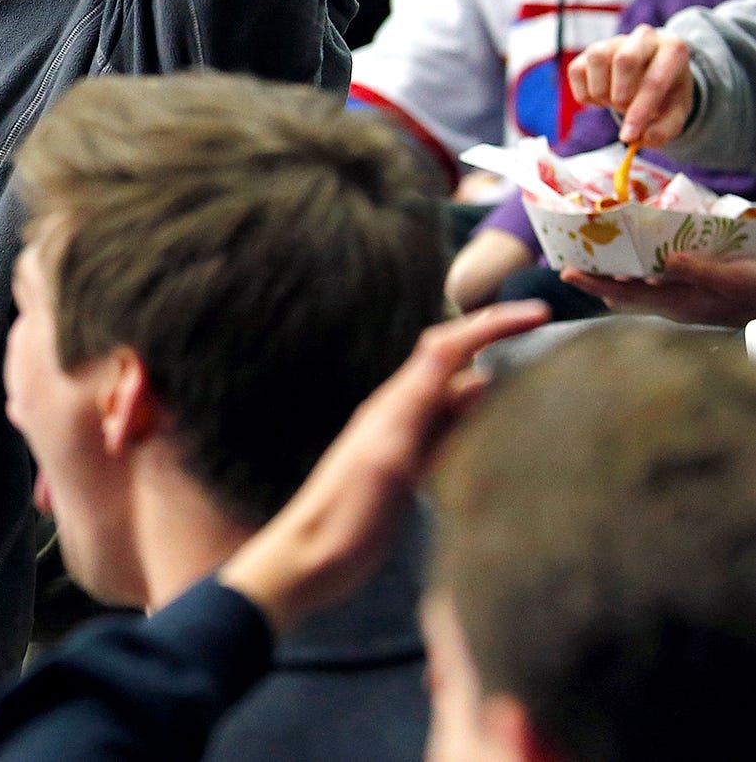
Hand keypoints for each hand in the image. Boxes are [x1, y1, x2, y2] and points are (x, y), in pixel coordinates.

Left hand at [215, 301, 546, 631]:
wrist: (312, 558)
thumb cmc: (345, 513)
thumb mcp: (385, 459)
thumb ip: (414, 409)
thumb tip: (450, 355)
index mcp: (396, 404)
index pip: (447, 346)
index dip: (491, 324)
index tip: (540, 314)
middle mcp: (402, 413)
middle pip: (458, 366)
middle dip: (502, 345)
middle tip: (559, 344)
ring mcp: (407, 440)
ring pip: (460, 399)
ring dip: (499, 385)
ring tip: (549, 384)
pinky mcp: (411, 469)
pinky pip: (456, 432)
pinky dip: (485, 423)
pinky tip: (510, 436)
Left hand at [561, 252, 755, 328]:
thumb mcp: (731, 279)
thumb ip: (699, 271)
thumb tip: (665, 261)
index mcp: (676, 305)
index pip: (624, 296)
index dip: (593, 284)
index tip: (566, 273)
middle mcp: (672, 306)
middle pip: (621, 295)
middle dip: (594, 280)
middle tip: (569, 262)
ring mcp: (680, 301)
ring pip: (634, 291)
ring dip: (611, 275)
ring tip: (590, 258)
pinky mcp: (689, 294)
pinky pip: (651, 286)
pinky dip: (634, 272)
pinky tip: (629, 260)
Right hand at [566, 24, 694, 148]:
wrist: (654, 75)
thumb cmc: (667, 94)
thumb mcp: (676, 114)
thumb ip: (664, 129)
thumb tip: (640, 138)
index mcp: (673, 50)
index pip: (655, 79)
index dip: (640, 112)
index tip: (628, 137)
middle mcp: (644, 37)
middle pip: (625, 60)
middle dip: (621, 96)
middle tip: (624, 110)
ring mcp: (615, 41)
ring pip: (596, 59)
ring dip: (600, 91)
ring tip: (612, 102)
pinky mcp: (591, 50)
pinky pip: (576, 70)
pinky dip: (584, 93)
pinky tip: (600, 98)